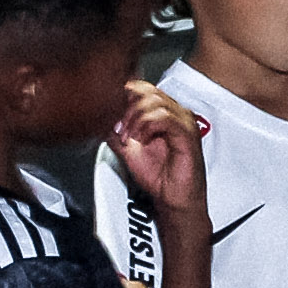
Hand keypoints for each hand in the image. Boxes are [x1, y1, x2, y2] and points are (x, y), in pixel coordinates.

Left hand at [107, 80, 211, 222]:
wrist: (173, 200)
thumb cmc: (159, 177)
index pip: (142, 88)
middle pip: (147, 90)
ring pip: (154, 101)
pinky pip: (164, 117)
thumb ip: (115, 132)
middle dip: (126, 108)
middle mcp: (175, 112)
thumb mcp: (127, 150)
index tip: (110, 115)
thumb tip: (100, 118)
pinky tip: (141, 140)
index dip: (123, 97)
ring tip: (128, 137)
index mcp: (163, 112)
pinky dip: (147, 126)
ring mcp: (183, 120)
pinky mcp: (187, 133)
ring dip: (134, 118)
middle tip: (118, 128)